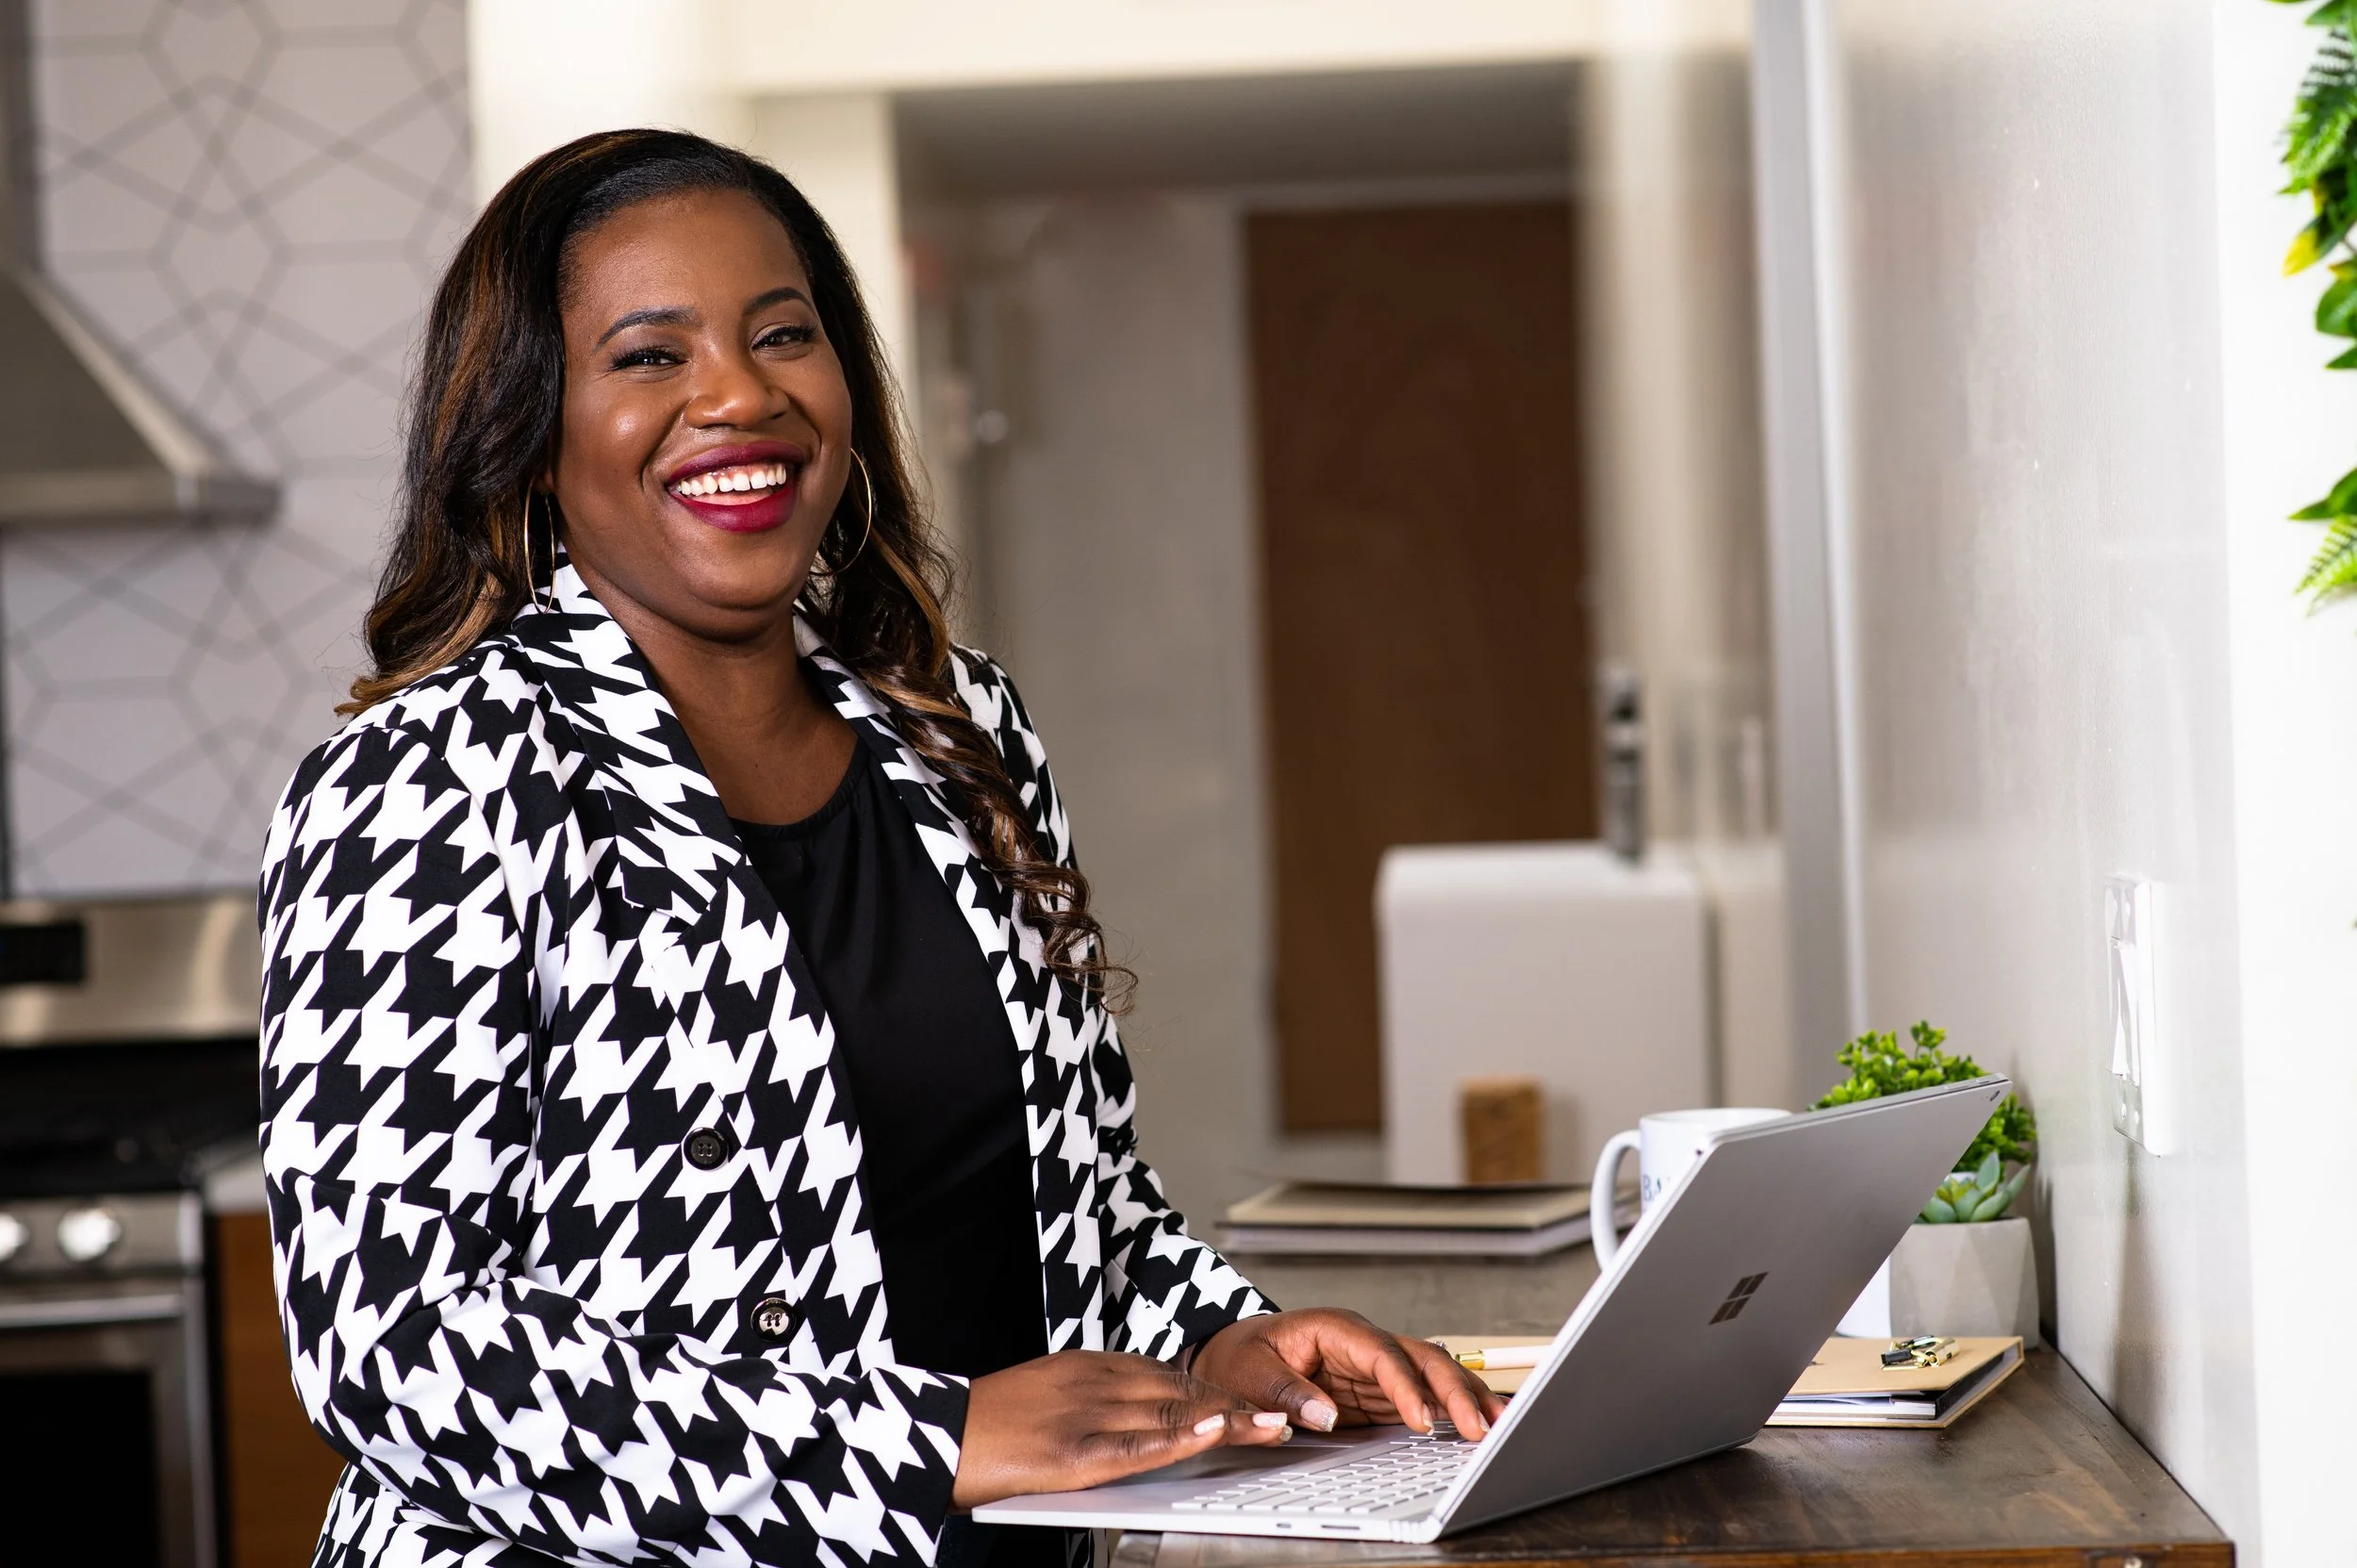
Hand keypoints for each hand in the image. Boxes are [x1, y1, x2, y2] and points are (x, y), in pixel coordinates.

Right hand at [950, 1350, 1291, 1507]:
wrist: (935, 1437)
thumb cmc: (990, 1424)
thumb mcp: (1052, 1395)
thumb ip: (1099, 1401)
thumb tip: (1147, 1416)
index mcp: (1091, 1366)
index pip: (1173, 1375)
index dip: (1222, 1390)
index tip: (1260, 1400)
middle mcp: (1095, 1381)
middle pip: (1183, 1389)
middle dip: (1239, 1403)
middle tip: (1287, 1414)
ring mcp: (1085, 1414)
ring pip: (1169, 1413)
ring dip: (1227, 1420)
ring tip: (1272, 1426)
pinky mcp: (1070, 1451)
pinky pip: (1134, 1444)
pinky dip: (1176, 1438)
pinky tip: (1209, 1433)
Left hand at [1189, 1309, 1505, 1439]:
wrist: (1230, 1355)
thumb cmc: (1239, 1356)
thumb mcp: (1249, 1372)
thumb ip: (1287, 1392)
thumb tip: (1328, 1415)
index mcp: (1335, 1328)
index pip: (1382, 1354)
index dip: (1407, 1387)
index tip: (1424, 1420)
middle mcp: (1364, 1342)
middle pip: (1422, 1359)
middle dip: (1455, 1391)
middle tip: (1482, 1427)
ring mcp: (1376, 1366)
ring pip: (1433, 1375)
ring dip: (1466, 1398)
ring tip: (1499, 1425)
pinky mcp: (1379, 1390)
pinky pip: (1422, 1397)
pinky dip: (1451, 1411)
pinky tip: (1476, 1426)